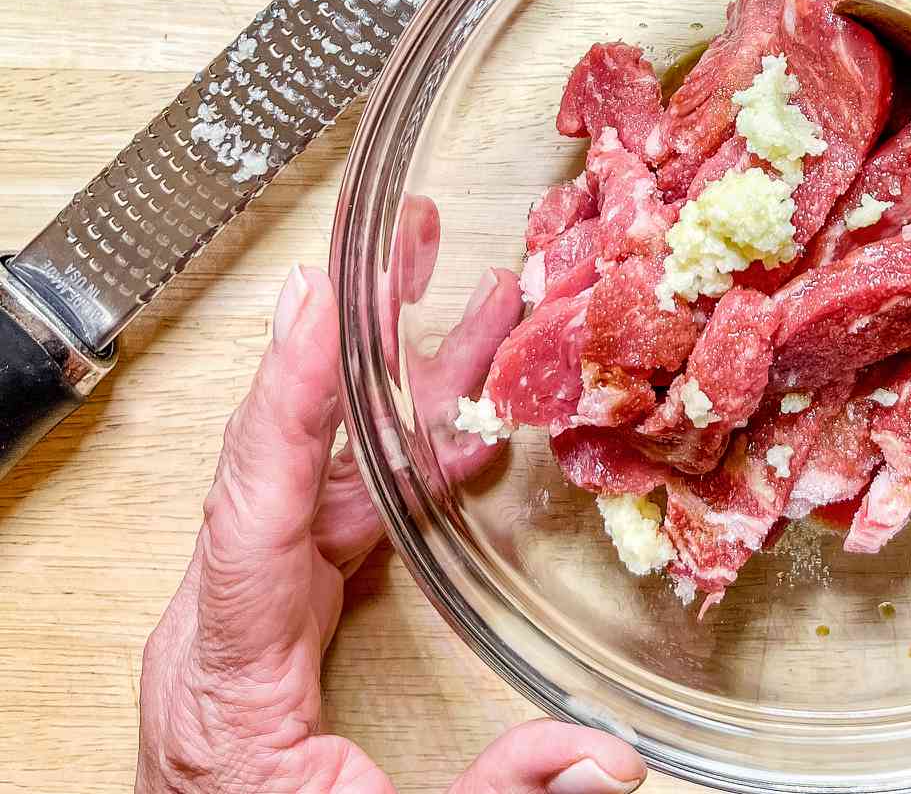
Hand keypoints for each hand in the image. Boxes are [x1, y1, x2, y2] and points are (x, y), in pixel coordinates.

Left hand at [136, 264, 646, 793]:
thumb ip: (500, 792)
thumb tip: (613, 759)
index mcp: (224, 669)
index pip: (254, 501)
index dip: (291, 390)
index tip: (320, 295)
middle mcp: (221, 620)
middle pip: (287, 455)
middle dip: (346, 341)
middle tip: (399, 248)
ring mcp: (248, 613)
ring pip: (321, 475)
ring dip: (388, 392)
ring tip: (457, 311)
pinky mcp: (275, 620)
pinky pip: (335, 520)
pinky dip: (399, 469)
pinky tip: (458, 432)